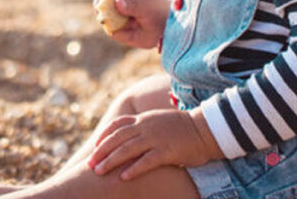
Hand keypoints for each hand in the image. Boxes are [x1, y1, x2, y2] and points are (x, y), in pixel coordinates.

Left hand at [88, 108, 222, 180]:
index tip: (96, 146)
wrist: (206, 128)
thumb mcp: (159, 120)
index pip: (117, 125)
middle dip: (101, 151)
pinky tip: (123, 177)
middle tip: (90, 164)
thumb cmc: (184, 127)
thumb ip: (145, 125)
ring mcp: (156, 138)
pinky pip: (146, 161)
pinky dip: (133, 169)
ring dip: (110, 161)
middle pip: (117, 138)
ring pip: (127, 149)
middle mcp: (146, 126)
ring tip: (99, 171)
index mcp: (144, 119)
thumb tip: (133, 133)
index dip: (104, 136)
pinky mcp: (167, 151)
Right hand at [95, 0, 168, 48]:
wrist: (165, 29)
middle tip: (112, 10)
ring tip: (127, 22)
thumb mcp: (148, 5)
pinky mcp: (114, 27)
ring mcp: (114, 12)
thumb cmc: (158, 10)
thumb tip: (117, 3)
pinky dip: (117, 31)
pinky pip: (110, 29)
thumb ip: (132, 5)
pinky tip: (132, 31)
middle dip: (102, 2)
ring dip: (109, 18)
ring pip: (101, 13)